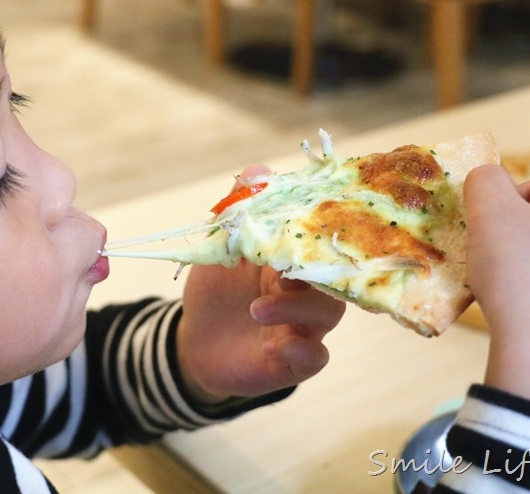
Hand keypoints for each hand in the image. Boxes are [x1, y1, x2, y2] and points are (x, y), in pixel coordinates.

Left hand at [175, 166, 344, 403]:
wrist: (195, 340)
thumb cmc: (217, 288)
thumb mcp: (220, 246)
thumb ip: (238, 210)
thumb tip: (257, 169)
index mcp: (292, 259)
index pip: (320, 241)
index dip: (317, 231)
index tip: (301, 223)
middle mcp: (306, 291)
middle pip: (334, 275)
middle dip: (312, 270)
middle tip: (280, 271)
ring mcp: (303, 326)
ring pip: (327, 315)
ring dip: (295, 309)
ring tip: (256, 309)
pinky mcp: (293, 360)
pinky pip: (314, 358)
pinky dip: (300, 351)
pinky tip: (272, 347)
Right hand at [464, 165, 529, 407]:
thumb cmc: (519, 273)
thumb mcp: (490, 213)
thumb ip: (484, 180)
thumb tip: (487, 178)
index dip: (502, 203)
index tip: (485, 230)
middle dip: (511, 234)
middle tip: (491, 256)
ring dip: (518, 262)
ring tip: (503, 283)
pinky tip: (517, 304)